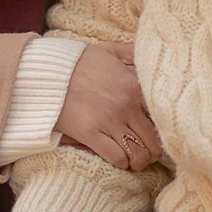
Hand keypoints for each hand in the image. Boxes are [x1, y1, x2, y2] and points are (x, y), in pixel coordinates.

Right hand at [53, 42, 159, 171]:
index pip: (162, 112)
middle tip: (149, 152)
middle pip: (153, 139)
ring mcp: (108, 121)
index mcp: (134, 85)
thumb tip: (150, 51)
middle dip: (154, 150)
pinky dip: (121, 162)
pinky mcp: (91, 135)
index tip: (161, 131)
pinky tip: (120, 160)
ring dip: (140, 160)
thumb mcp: (108, 49)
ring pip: (138, 152)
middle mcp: (126, 105)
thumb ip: (133, 51)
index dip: (164, 125)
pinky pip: (116, 157)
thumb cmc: (78, 62)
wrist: (47, 74)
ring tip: (137, 160)